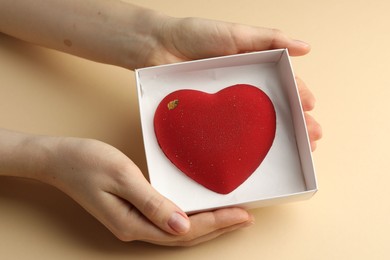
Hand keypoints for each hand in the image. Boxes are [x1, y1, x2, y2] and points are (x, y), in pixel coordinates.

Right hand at [41, 136, 252, 245]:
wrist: (59, 159)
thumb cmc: (87, 162)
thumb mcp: (122, 177)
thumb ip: (153, 203)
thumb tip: (182, 226)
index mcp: (134, 223)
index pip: (185, 230)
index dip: (217, 223)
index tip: (243, 214)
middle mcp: (136, 228)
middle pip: (185, 235)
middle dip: (219, 227)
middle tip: (247, 217)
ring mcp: (134, 222)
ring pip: (179, 230)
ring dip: (208, 224)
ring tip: (232, 217)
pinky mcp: (133, 212)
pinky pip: (169, 220)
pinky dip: (190, 217)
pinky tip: (201, 210)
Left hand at [143, 17, 320, 149]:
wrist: (156, 46)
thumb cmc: (195, 35)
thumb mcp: (236, 32)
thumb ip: (268, 39)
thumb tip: (304, 47)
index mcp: (253, 67)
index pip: (283, 83)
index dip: (298, 96)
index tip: (311, 109)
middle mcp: (242, 88)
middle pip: (274, 107)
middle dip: (296, 122)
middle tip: (312, 138)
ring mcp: (225, 104)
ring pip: (254, 123)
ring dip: (276, 136)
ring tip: (297, 149)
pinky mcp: (208, 116)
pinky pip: (228, 131)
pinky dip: (244, 143)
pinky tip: (257, 153)